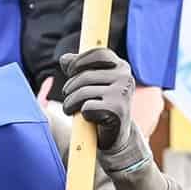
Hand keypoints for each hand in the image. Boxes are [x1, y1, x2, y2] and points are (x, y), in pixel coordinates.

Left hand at [58, 48, 147, 172]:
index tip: (71, 71)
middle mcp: (126, 77)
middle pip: (84, 76)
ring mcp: (122, 94)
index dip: (79, 61)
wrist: (116, 136)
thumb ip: (79, 69)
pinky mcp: (117, 110)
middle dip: (70, 89)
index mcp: (121, 67)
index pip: (98, 54)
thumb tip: (65, 59)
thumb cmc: (102, 106)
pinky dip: (81, 114)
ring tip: (72, 109)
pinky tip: (87, 118)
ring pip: (82, 92)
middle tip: (69, 99)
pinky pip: (86, 107)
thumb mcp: (92, 84)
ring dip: (70, 103)